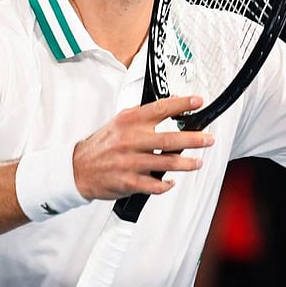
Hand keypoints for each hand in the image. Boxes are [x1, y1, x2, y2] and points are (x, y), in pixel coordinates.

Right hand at [73, 96, 213, 199]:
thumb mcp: (120, 122)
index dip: (183, 104)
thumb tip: (172, 103)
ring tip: (198, 162)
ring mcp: (131, 162)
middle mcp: (131, 139)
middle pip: (170, 138)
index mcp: (129, 121)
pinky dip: (165, 184)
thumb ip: (144, 114)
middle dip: (194, 138)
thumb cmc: (102, 144)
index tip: (198, 101)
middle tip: (208, 139)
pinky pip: (154, 185)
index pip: (161, 108)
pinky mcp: (129, 182)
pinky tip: (171, 182)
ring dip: (186, 163)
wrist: (77, 168)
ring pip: (167, 162)